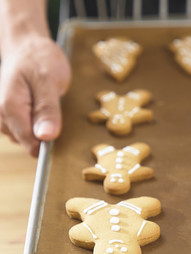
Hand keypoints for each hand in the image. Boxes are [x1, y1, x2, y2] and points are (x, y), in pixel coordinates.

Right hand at [0, 35, 70, 155]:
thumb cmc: (39, 60)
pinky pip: (29, 132)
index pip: (30, 143)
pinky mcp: (11, 119)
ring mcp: (4, 119)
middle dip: (46, 131)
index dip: (48, 143)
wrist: (27, 48)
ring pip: (29, 139)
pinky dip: (39, 124)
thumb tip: (46, 136)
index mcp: (9, 108)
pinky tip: (41, 107)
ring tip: (47, 102)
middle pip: (30, 142)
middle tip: (53, 105)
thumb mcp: (49, 81)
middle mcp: (1, 116)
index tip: (60, 129)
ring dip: (43, 126)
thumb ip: (47, 109)